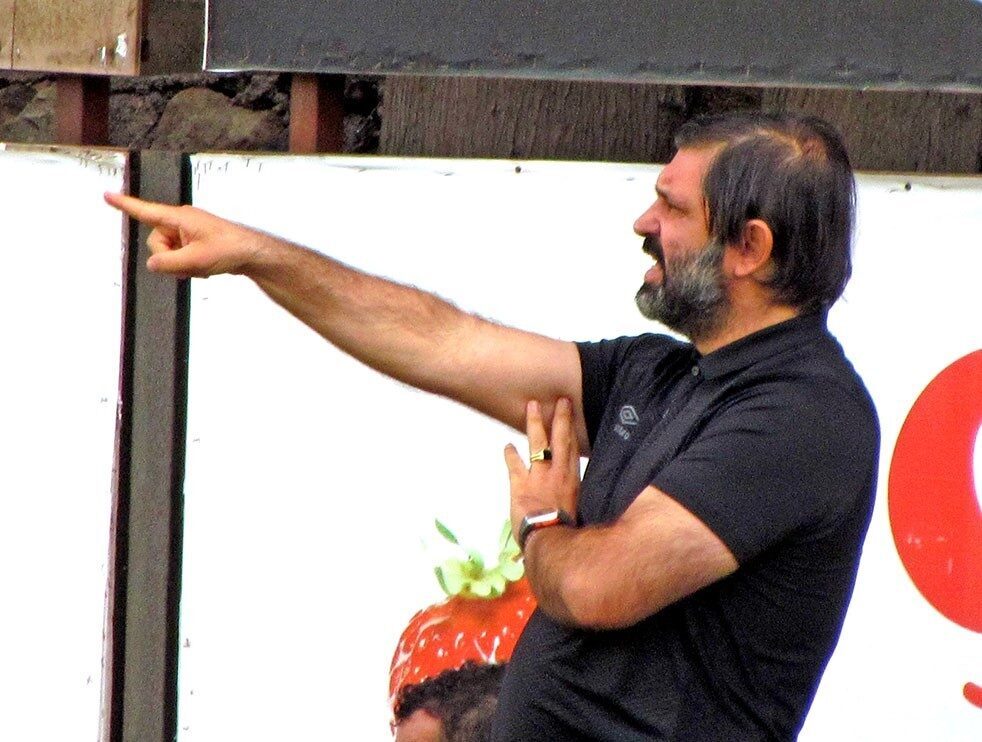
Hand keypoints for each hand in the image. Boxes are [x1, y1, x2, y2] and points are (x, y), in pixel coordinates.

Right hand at [104, 192, 264, 277]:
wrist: (252, 254)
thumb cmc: (228, 250)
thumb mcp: (195, 260)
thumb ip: (168, 263)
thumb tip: (152, 263)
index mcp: (179, 218)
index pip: (146, 211)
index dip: (125, 205)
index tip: (106, 195)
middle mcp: (181, 222)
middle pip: (156, 243)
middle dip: (170, 259)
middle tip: (192, 263)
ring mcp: (188, 233)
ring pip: (168, 254)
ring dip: (182, 265)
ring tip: (203, 265)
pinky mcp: (194, 243)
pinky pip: (180, 257)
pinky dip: (189, 266)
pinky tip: (205, 269)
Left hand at [504, 398, 580, 541]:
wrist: (550, 541)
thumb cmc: (566, 532)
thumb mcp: (577, 511)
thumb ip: (574, 497)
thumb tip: (574, 496)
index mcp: (573, 480)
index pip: (574, 448)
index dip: (573, 429)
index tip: (572, 413)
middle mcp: (558, 473)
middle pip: (561, 439)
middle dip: (561, 418)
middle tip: (561, 400)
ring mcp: (539, 476)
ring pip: (538, 443)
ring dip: (535, 424)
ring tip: (532, 407)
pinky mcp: (520, 484)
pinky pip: (514, 464)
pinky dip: (510, 454)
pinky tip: (507, 445)